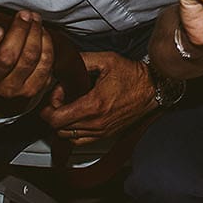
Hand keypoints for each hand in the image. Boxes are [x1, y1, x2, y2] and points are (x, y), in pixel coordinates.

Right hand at [0, 11, 53, 115]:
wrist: (0, 104)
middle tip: (24, 15)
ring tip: (35, 20)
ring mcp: (15, 90)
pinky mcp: (34, 91)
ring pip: (29, 58)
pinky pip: (45, 65)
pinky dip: (47, 45)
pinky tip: (43, 34)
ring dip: (35, 34)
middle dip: (19, 31)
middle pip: (7, 57)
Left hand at [40, 51, 155, 142]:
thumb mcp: (107, 60)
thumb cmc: (133, 75)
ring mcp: (101, 132)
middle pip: (58, 129)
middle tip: (61, 98)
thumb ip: (82, 61)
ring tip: (68, 108)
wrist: (153, 89)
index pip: (56, 119)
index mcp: (93, 105)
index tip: (57, 94)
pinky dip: (72, 132)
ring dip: (62, 124)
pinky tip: (76, 118)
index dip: (49, 106)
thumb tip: (65, 62)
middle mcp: (96, 123)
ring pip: (67, 137)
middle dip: (54, 113)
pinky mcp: (106, 135)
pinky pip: (80, 141)